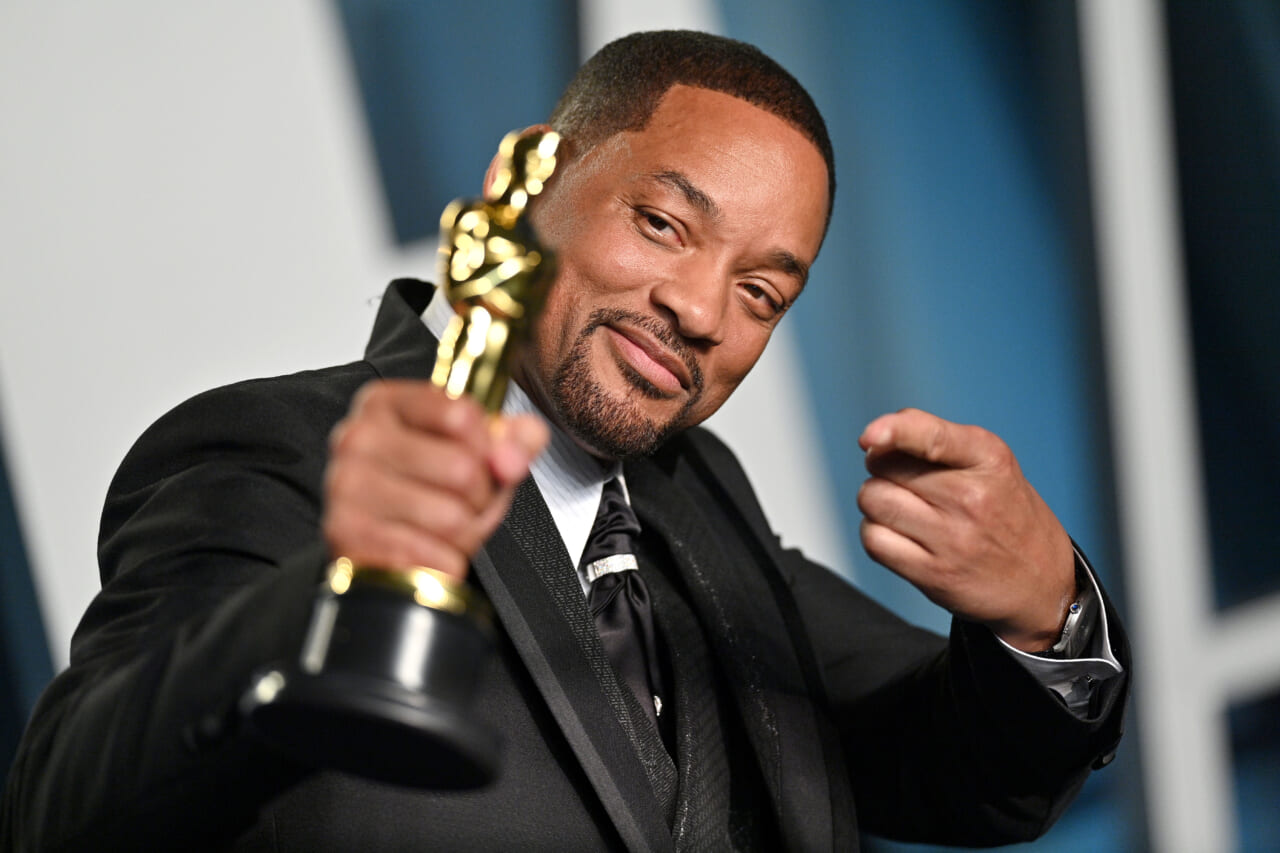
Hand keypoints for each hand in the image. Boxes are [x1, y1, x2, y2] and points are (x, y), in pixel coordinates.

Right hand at [323, 380, 548, 579]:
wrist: (381, 546)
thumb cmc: (425, 492)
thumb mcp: (477, 456)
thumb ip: (512, 440)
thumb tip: (514, 455)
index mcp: (387, 404)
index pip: (462, 414)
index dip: (489, 446)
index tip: (482, 457)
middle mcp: (359, 436)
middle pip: (463, 468)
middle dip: (481, 497)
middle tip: (464, 503)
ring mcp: (349, 485)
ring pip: (451, 516)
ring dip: (464, 533)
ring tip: (445, 529)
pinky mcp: (349, 533)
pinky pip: (432, 553)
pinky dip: (444, 561)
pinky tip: (426, 550)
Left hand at [856, 408, 1074, 651]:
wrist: (1043, 584)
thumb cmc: (1007, 515)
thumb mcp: (991, 464)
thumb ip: (936, 441)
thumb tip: (872, 441)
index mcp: (989, 459)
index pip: (930, 435)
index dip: (892, 431)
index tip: (869, 437)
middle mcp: (971, 496)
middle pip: (885, 466)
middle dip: (884, 470)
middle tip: (910, 485)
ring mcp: (952, 538)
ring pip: (872, 500)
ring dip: (877, 502)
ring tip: (906, 511)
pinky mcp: (933, 574)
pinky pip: (873, 539)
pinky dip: (876, 534)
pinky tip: (902, 537)